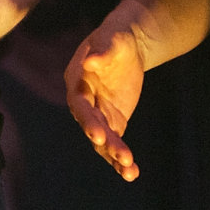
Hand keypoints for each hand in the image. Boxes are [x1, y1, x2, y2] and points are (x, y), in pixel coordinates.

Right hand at [66, 16, 146, 180]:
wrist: (126, 45)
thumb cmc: (116, 37)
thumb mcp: (112, 37)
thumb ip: (102, 49)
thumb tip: (91, 62)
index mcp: (77, 81)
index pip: (80, 103)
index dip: (87, 119)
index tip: (99, 134)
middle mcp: (84, 101)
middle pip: (91, 125)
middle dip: (104, 141)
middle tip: (120, 155)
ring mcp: (98, 113)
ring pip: (102, 139)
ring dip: (114, 156)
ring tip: (130, 171)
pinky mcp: (113, 121)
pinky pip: (115, 142)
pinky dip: (121, 158)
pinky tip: (131, 173)